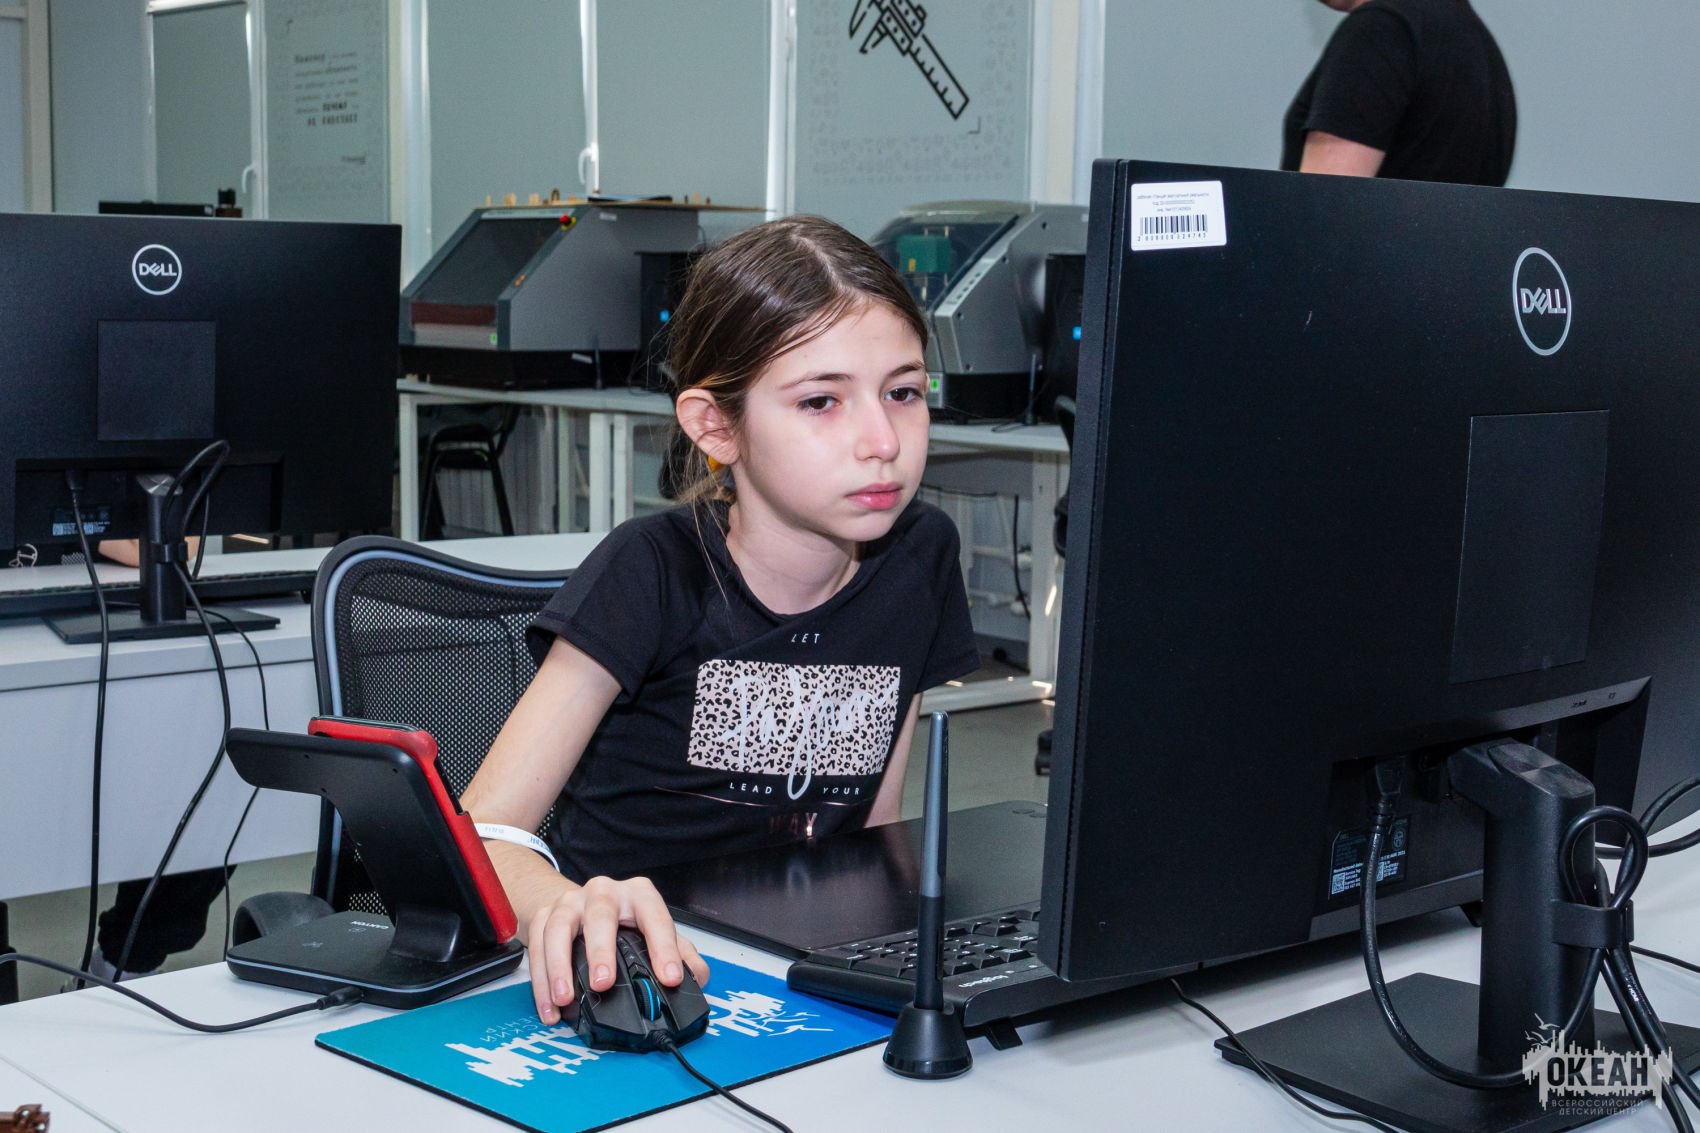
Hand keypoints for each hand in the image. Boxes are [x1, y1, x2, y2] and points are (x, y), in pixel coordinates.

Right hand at [526, 874, 709, 1024]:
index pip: (655, 917)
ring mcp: (570, 903)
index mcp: (638, 895)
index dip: (664, 947)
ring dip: (559, 966)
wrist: (581, 903)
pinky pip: (536, 945)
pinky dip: (540, 980)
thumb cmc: (623, 920)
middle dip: (601, 950)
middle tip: (603, 984)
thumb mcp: (654, 930)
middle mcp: (603, 892)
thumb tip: (697, 978)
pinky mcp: (544, 916)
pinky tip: (550, 1007)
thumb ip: (681, 953)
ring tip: (565, 999)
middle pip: (600, 914)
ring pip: (559, 928)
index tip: (669, 977)